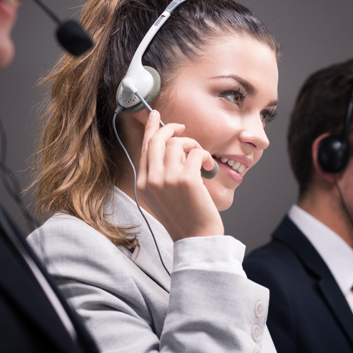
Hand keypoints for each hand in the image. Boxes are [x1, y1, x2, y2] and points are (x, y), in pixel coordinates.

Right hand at [136, 110, 222, 240]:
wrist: (196, 238)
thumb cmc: (185, 218)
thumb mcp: (163, 196)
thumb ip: (161, 174)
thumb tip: (172, 147)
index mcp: (143, 184)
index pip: (145, 148)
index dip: (151, 128)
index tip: (156, 114)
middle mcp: (151, 180)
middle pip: (157, 140)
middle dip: (171, 129)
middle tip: (184, 129)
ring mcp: (167, 179)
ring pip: (177, 144)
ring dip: (192, 145)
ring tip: (201, 158)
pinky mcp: (186, 180)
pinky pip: (196, 153)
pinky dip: (204, 155)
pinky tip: (208, 166)